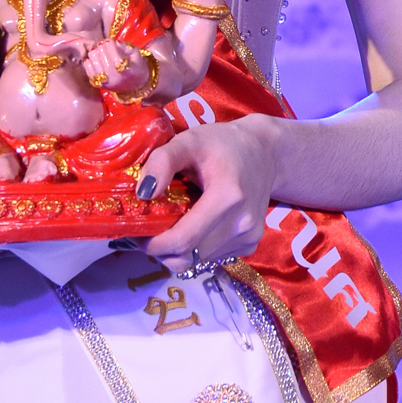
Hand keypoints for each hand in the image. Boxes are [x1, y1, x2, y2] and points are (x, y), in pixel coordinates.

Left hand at [79, 38, 148, 91]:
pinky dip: (88, 62)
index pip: (112, 52)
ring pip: (93, 59)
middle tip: (104, 46)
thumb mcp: (136, 54)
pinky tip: (93, 59)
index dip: (109, 43)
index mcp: (125, 68)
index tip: (110, 41)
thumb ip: (126, 46)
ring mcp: (105, 81)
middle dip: (102, 46)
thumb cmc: (136, 66)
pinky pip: (88, 70)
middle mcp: (113, 76)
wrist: (134, 85)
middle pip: (101, 53)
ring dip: (95, 52)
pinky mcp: (98, 84)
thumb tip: (114, 42)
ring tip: (100, 52)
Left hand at [137, 114, 278, 269]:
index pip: (183, 240)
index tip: (135, 233)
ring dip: (178, 250)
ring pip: (199, 261)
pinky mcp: (250, 244)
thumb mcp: (189, 141)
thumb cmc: (222, 144)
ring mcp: (249, 237)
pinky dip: (196, 248)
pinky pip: (212, 258)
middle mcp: (242, 224)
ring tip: (169, 224)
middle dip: (161, 250)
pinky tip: (193, 225)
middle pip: (189, 257)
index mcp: (227, 197)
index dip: (153, 244)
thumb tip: (142, 194)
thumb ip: (163, 162)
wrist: (266, 152)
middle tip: (146, 231)